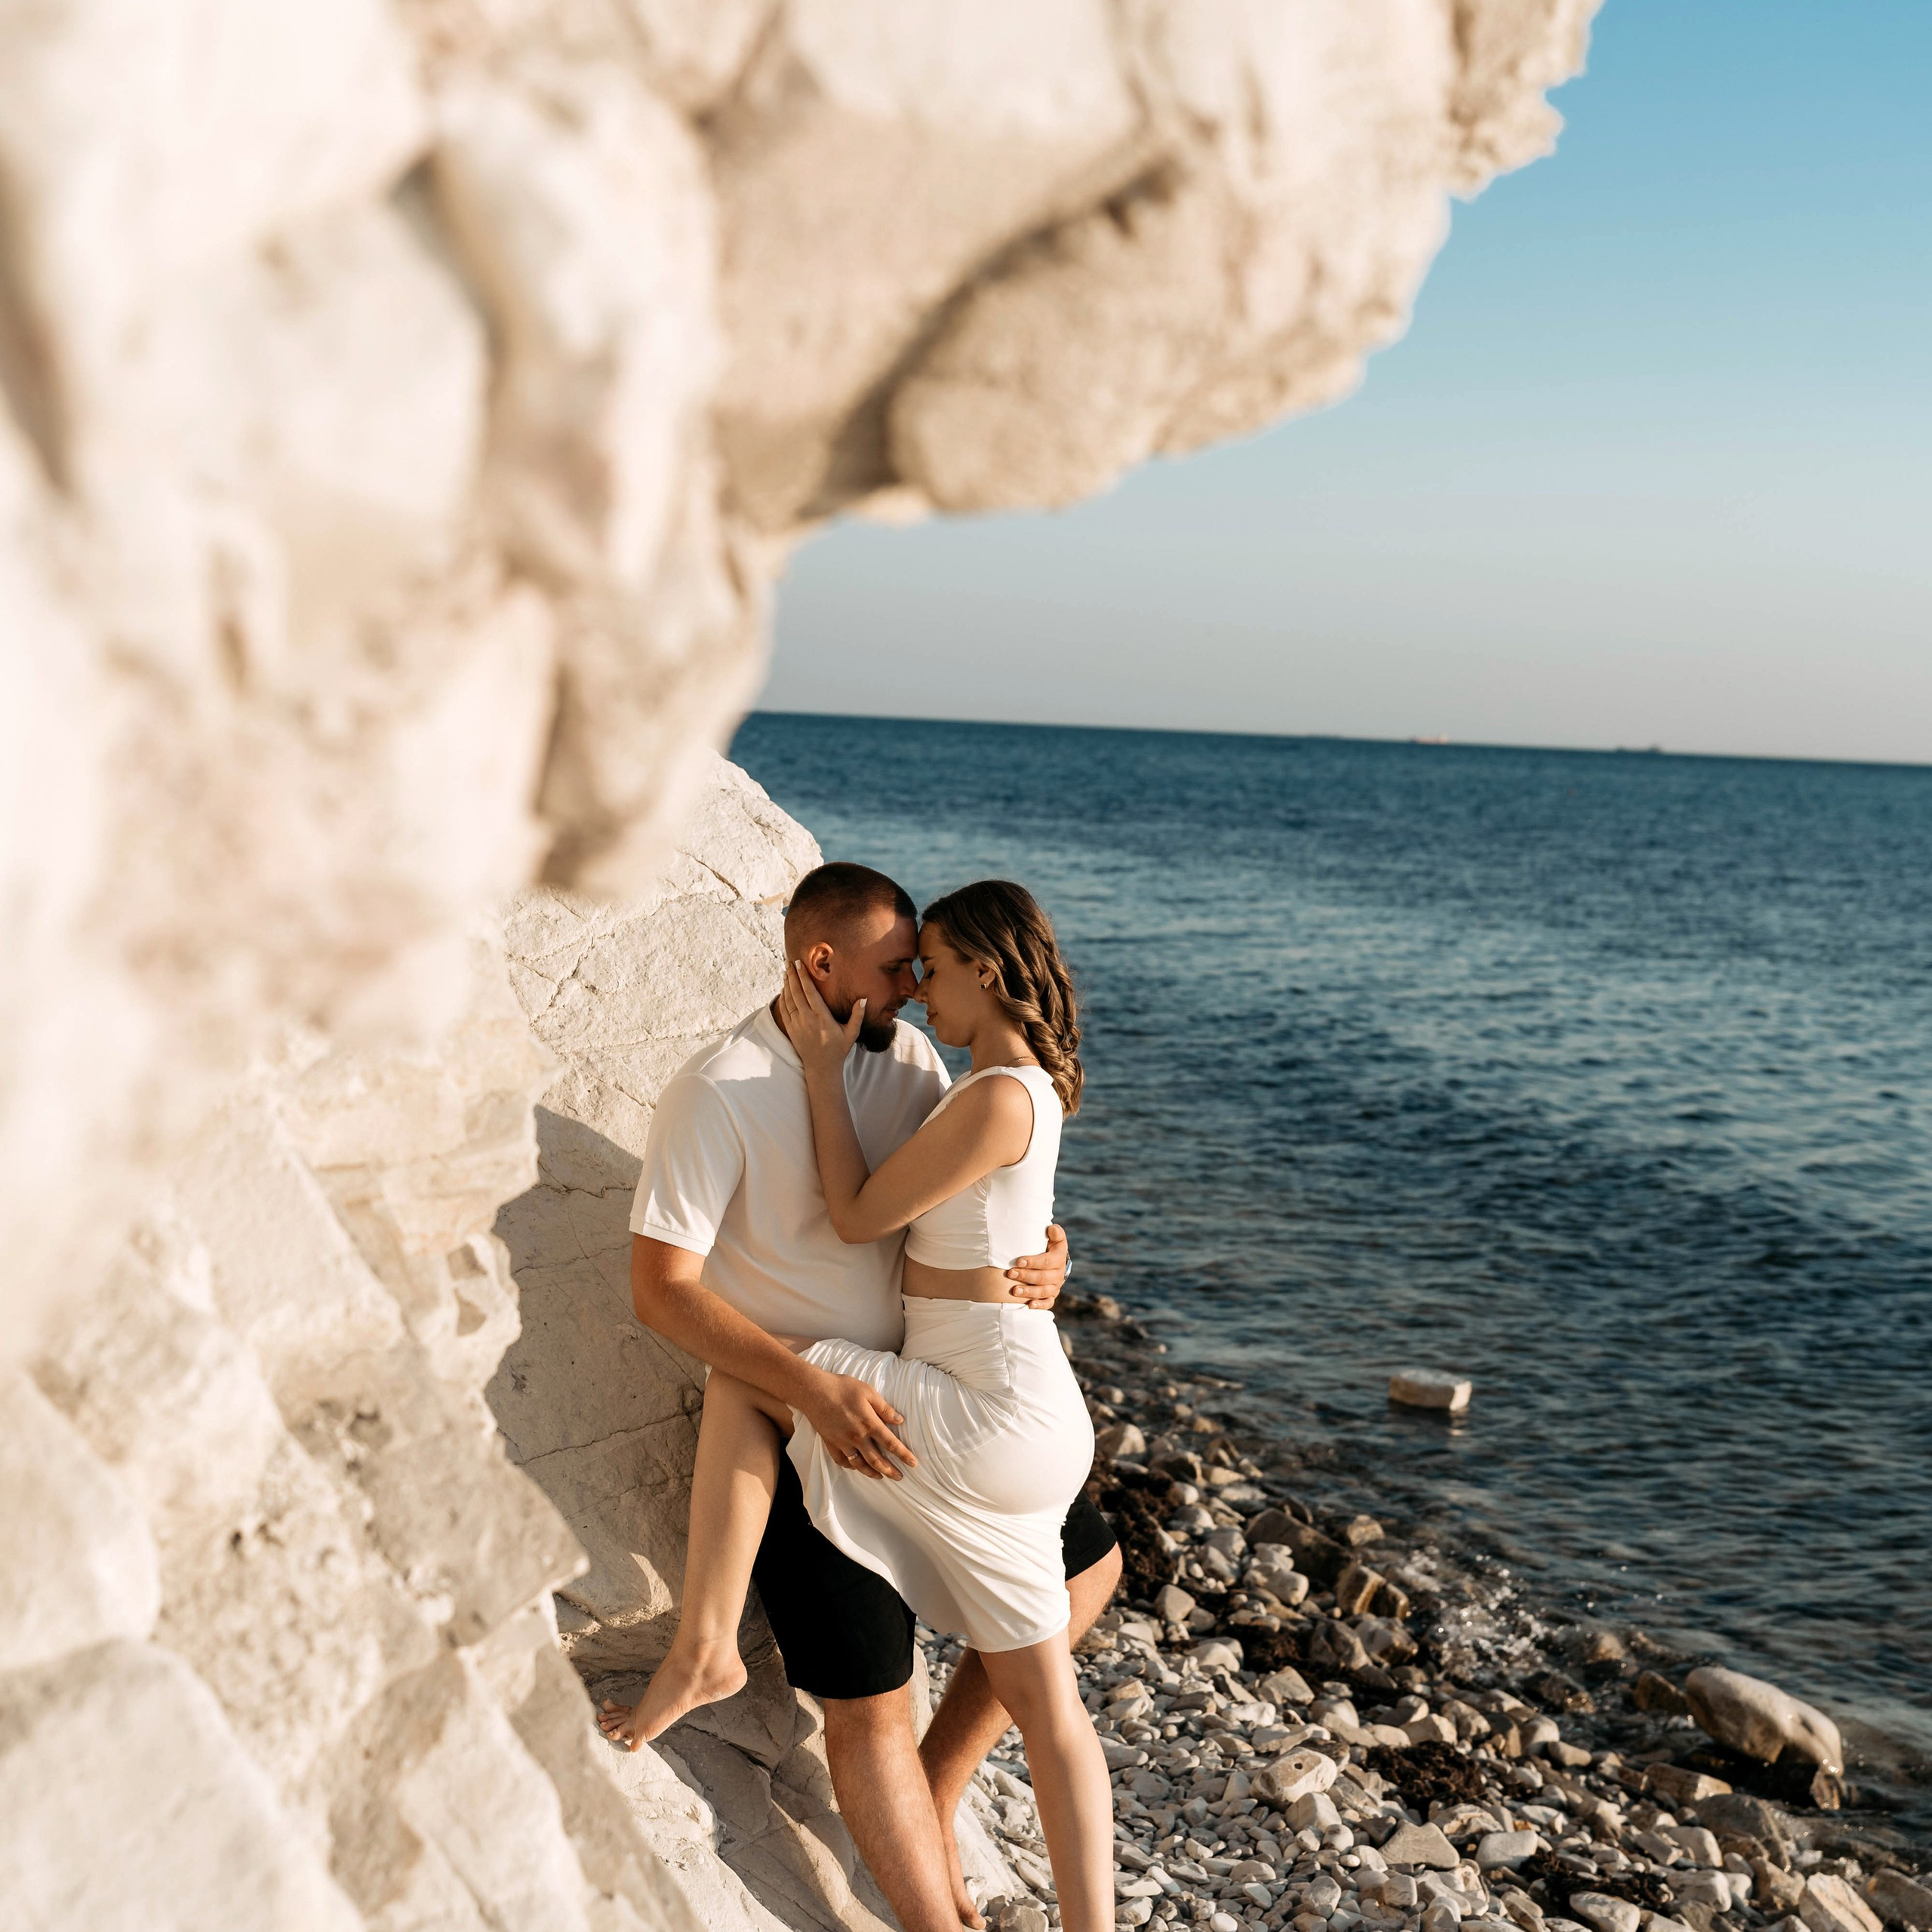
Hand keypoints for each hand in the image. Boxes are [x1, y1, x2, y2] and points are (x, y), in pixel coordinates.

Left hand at [778, 959, 862, 1078]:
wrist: (821, 1068)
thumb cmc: (838, 1049)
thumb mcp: (851, 1033)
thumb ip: (857, 1015)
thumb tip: (863, 999)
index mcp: (821, 1017)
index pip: (810, 992)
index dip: (804, 977)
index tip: (799, 964)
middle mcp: (807, 1019)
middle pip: (796, 992)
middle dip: (792, 975)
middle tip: (789, 961)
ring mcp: (797, 1024)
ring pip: (788, 999)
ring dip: (787, 984)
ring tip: (786, 971)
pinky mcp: (791, 1029)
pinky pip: (784, 1009)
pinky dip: (783, 997)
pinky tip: (784, 988)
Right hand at [799, 1369, 917, 1479]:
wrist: (815, 1391)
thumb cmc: (843, 1388)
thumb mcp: (868, 1392)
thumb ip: (885, 1408)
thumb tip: (900, 1420)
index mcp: (869, 1423)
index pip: (891, 1444)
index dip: (904, 1455)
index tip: (913, 1464)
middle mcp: (857, 1437)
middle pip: (877, 1460)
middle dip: (890, 1470)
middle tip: (900, 1477)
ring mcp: (843, 1442)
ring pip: (859, 1464)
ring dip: (872, 1473)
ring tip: (881, 1477)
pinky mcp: (831, 1443)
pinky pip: (842, 1460)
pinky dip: (851, 1466)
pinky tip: (857, 1467)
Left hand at [1004, 1222, 1068, 1308]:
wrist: (1054, 1261)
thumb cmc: (1048, 1246)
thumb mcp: (1054, 1237)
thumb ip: (1055, 1232)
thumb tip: (1051, 1229)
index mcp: (1059, 1258)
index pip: (1046, 1261)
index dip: (1032, 1262)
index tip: (1018, 1261)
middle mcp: (1058, 1274)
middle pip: (1042, 1277)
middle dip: (1026, 1276)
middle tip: (1010, 1273)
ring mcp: (1055, 1286)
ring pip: (1043, 1291)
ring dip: (1029, 1292)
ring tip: (1015, 1290)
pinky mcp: (1052, 1296)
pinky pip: (1048, 1303)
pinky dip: (1040, 1305)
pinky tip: (1030, 1305)